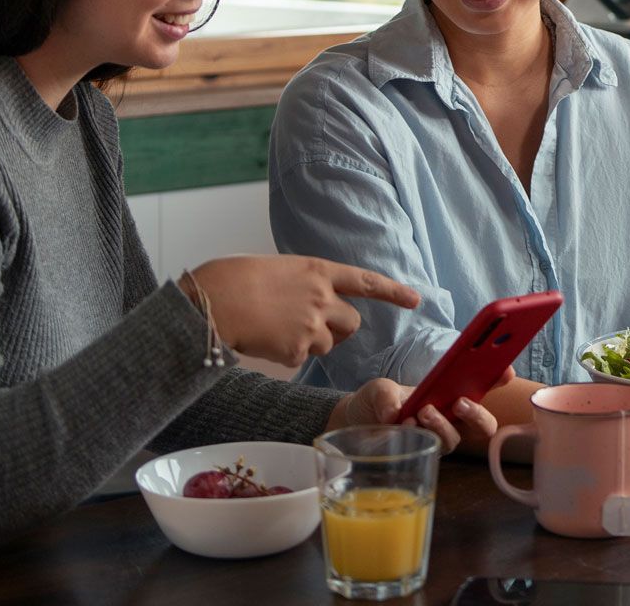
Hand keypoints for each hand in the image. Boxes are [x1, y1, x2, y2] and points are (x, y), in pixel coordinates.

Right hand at [186, 255, 418, 366]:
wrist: (213, 301)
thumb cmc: (234, 280)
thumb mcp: (277, 270)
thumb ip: (303, 284)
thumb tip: (310, 305)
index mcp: (317, 270)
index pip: (365, 281)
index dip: (393, 292)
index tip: (416, 299)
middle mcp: (322, 297)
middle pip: (352, 323)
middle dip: (340, 330)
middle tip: (313, 328)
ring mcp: (312, 324)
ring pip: (328, 344)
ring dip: (311, 343)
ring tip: (277, 329)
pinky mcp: (297, 349)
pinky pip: (300, 359)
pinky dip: (286, 355)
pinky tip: (265, 340)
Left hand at [326, 377, 504, 453]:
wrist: (354, 423)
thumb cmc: (376, 401)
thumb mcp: (380, 388)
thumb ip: (387, 395)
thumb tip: (394, 413)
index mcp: (449, 392)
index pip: (481, 386)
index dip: (499, 379)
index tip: (506, 371)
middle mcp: (450, 417)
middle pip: (483, 424)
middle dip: (478, 414)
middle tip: (459, 403)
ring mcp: (437, 437)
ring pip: (456, 439)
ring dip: (442, 425)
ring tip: (423, 412)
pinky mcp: (423, 454)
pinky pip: (433, 450)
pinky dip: (421, 436)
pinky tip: (402, 426)